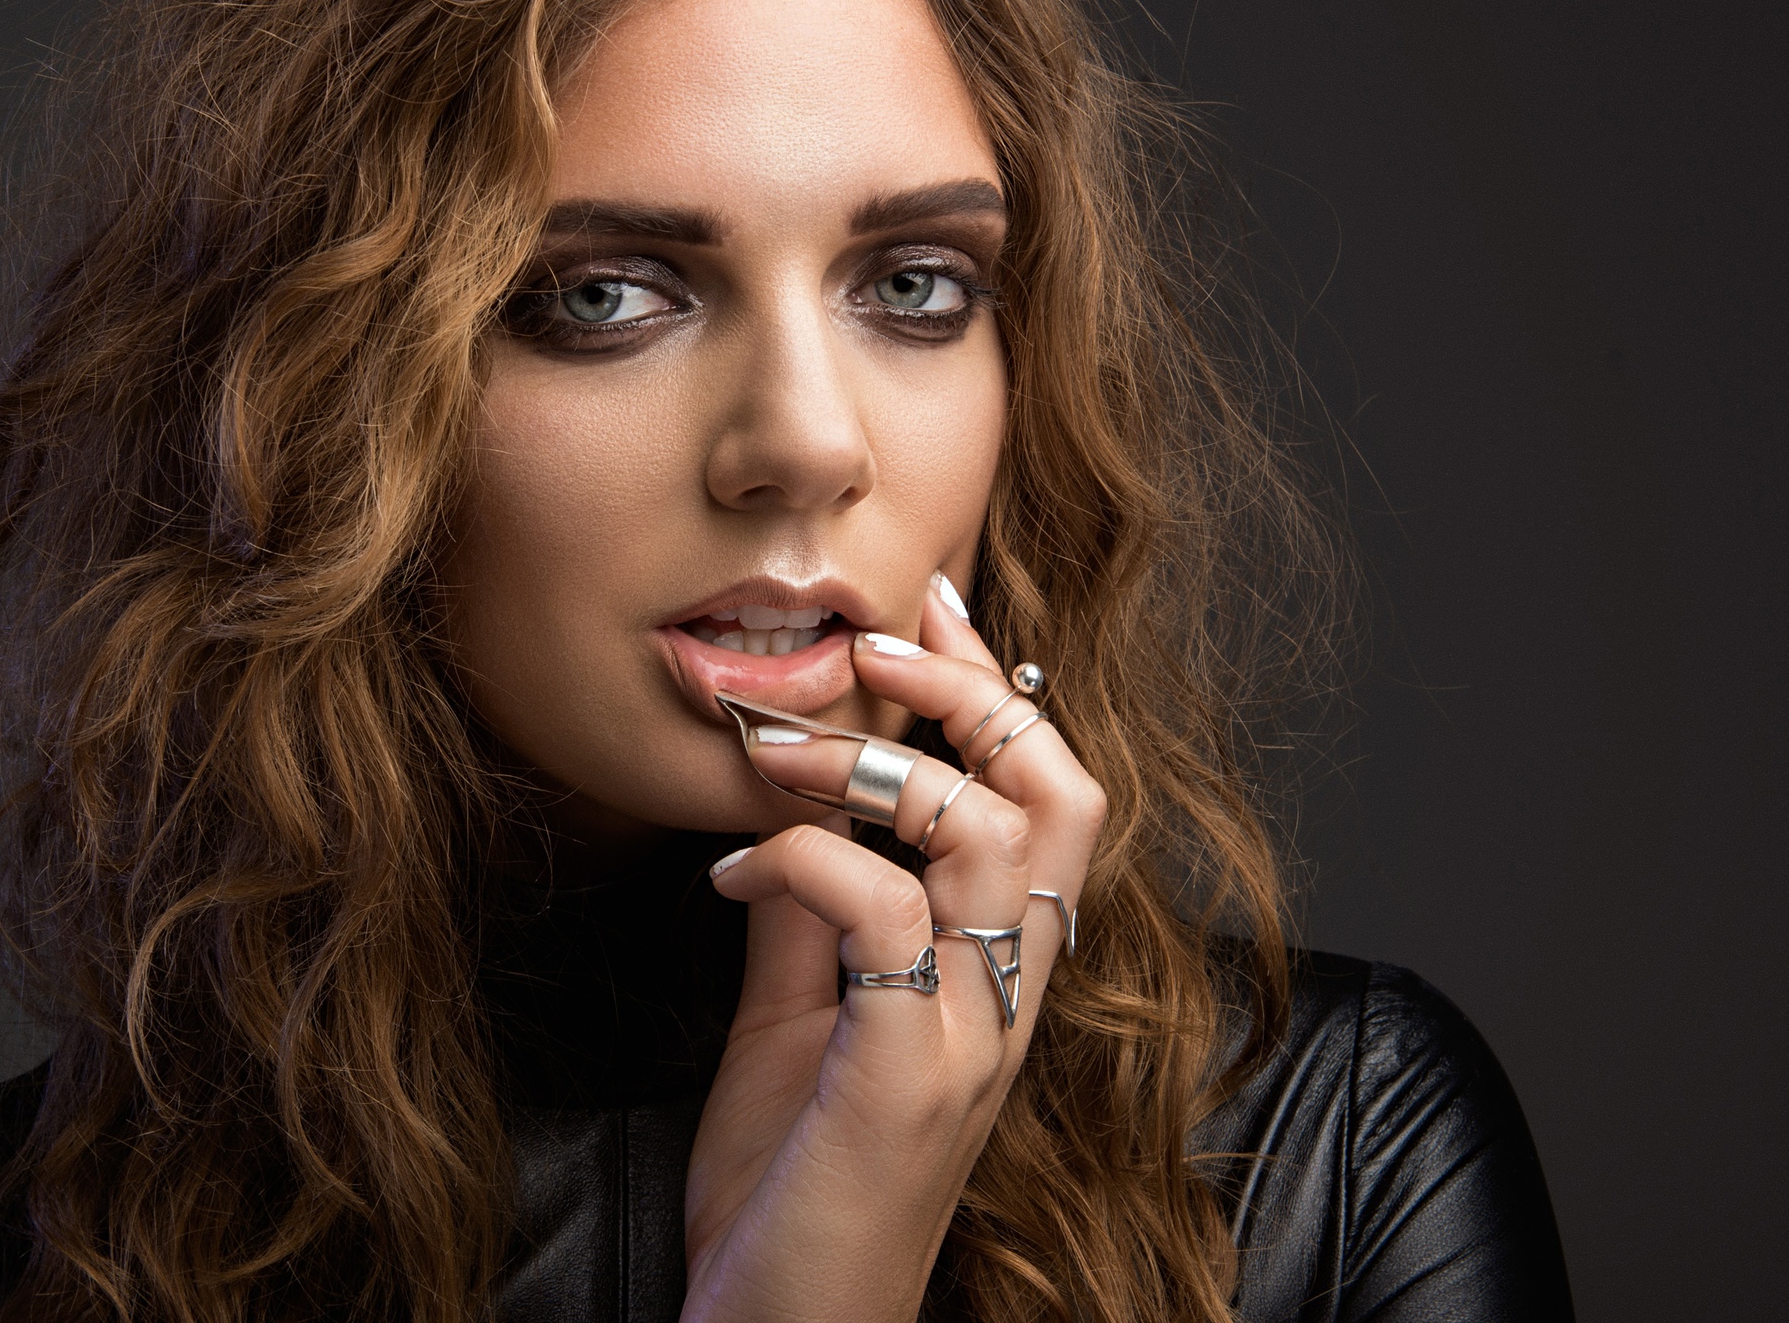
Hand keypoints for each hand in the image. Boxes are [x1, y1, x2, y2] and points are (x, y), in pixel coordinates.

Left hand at [682, 579, 1106, 1322]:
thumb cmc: (788, 1186)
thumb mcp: (795, 1020)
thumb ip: (811, 915)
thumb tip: (791, 808)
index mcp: (996, 975)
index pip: (1048, 799)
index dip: (999, 689)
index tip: (931, 602)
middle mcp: (1010, 998)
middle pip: (1062, 794)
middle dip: (975, 693)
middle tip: (876, 642)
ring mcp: (971, 1035)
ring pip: (995, 836)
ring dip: (875, 764)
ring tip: (773, 747)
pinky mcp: (911, 1073)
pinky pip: (883, 915)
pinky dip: (799, 860)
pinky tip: (727, 867)